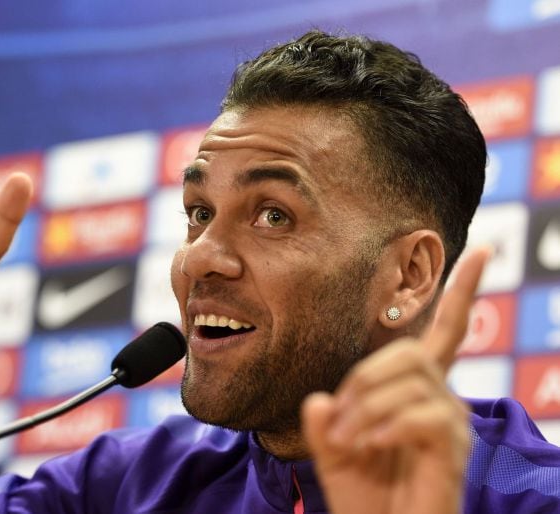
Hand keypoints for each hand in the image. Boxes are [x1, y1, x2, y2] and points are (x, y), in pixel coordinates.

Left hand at [303, 248, 489, 513]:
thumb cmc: (364, 499)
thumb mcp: (333, 452)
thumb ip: (323, 422)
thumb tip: (320, 400)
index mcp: (415, 393)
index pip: (445, 334)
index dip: (462, 294)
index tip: (482, 252)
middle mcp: (442, 402)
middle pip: (412, 351)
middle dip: (365, 377)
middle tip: (338, 417)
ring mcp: (451, 427)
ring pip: (412, 382)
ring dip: (366, 408)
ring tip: (347, 441)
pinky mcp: (452, 452)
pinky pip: (425, 416)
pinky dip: (388, 426)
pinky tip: (370, 446)